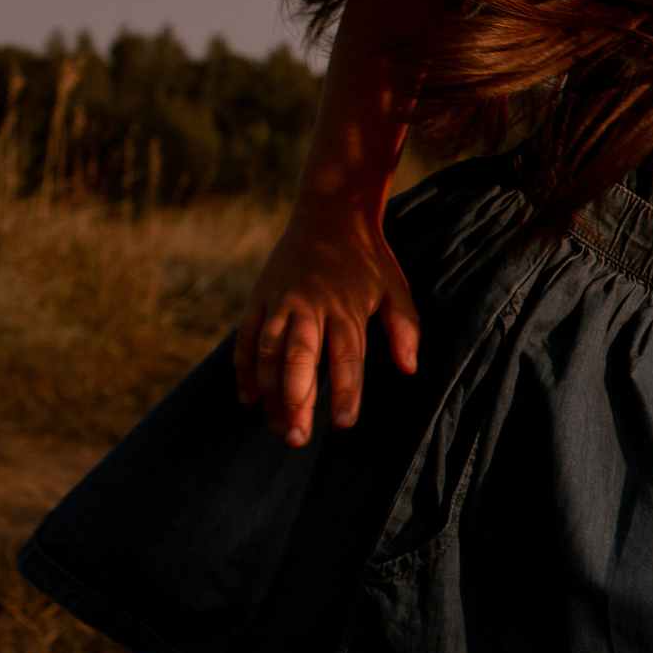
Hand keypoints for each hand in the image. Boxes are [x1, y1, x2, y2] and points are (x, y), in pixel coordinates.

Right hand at [232, 199, 420, 447]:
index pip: (346, 356)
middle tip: (297, 438)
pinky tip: (248, 398)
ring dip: (269, 393)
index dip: (344, 390)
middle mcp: (308, 306)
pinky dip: (244, 369)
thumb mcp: (396, 286)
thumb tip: (409, 368)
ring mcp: (278, 302)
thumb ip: (405, 327)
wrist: (329, 213)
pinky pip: (245, 339)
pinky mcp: (258, 299)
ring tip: (279, 428)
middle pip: (299, 358)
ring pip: (268, 353)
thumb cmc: (367, 258)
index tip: (343, 423)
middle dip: (296, 401)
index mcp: (345, 306)